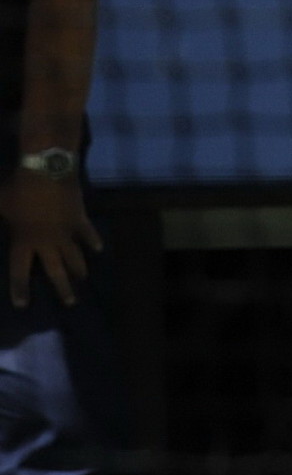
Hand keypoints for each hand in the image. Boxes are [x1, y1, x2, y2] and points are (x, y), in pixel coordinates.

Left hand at [0, 172, 102, 307]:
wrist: (47, 170)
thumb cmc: (19, 188)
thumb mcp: (0, 204)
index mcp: (24, 242)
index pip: (19, 272)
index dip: (20, 289)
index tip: (22, 305)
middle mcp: (47, 243)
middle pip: (56, 271)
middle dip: (62, 288)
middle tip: (70, 302)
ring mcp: (66, 232)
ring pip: (74, 256)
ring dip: (79, 269)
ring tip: (84, 279)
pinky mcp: (79, 219)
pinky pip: (87, 233)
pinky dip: (93, 240)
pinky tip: (98, 249)